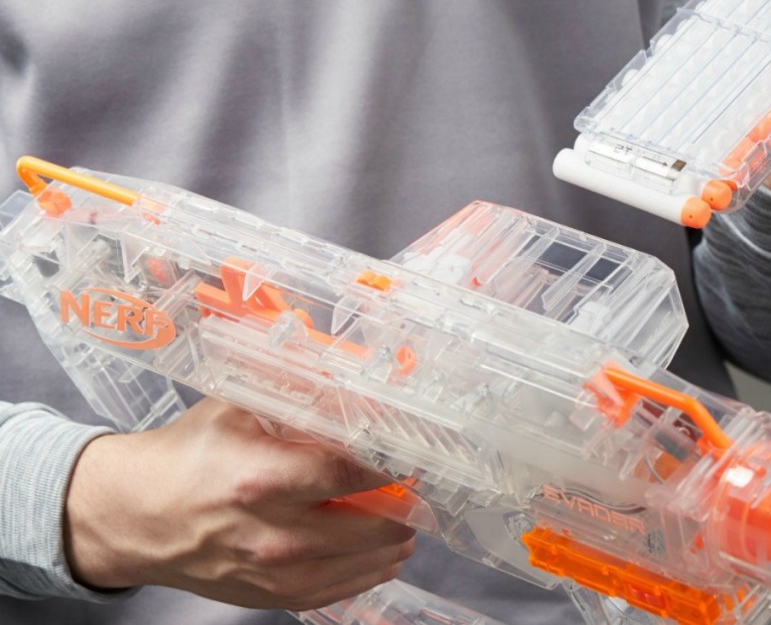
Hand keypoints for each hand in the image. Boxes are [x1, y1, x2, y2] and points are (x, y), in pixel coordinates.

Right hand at [64, 399, 415, 610]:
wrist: (136, 516)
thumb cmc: (187, 455)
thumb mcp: (238, 409)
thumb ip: (295, 401)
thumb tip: (353, 389)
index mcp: (261, 477)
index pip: (349, 475)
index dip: (391, 468)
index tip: (415, 458)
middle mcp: (271, 532)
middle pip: (367, 525)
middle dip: (402, 508)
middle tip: (419, 492)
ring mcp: (272, 573)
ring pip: (359, 564)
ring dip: (393, 543)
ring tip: (409, 524)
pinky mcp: (268, 596)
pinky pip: (335, 591)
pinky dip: (366, 573)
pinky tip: (382, 557)